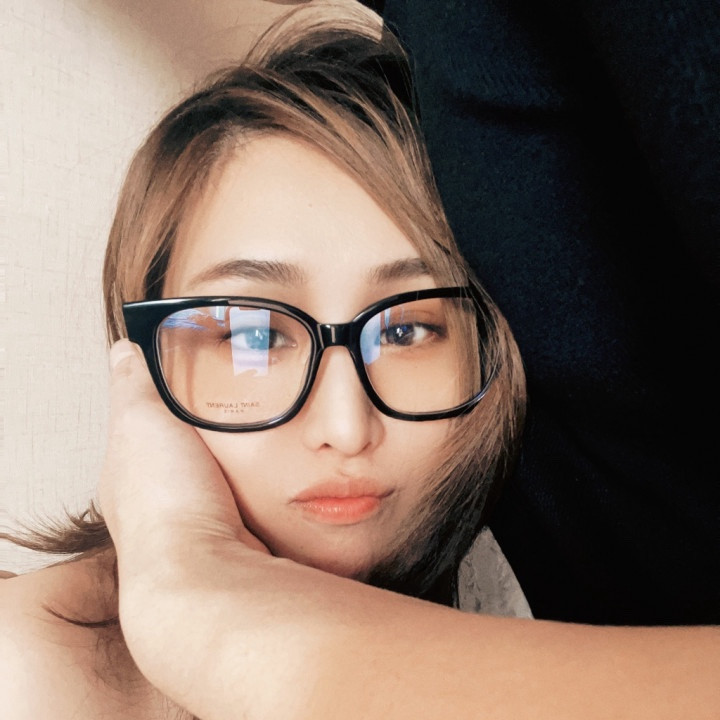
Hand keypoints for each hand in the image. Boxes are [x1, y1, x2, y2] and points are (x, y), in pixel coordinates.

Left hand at [98, 340, 269, 706]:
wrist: (205, 575)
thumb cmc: (166, 500)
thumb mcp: (141, 423)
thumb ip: (135, 385)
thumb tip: (124, 350)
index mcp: (133, 468)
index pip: (148, 423)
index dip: (171, 399)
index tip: (201, 378)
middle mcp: (163, 499)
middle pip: (190, 450)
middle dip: (214, 427)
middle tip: (246, 399)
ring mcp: (201, 521)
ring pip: (224, 474)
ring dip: (244, 455)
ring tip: (272, 425)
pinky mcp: (237, 538)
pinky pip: (251, 498)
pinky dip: (263, 482)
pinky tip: (279, 468)